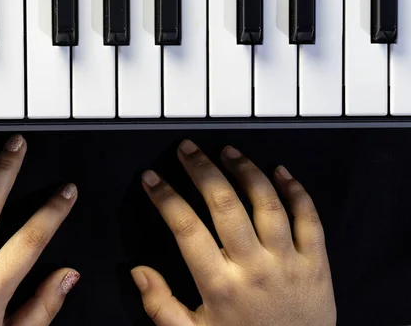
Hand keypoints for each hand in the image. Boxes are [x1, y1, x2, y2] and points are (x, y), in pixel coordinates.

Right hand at [132, 140, 335, 325]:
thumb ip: (160, 305)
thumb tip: (137, 270)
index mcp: (219, 286)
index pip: (186, 228)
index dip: (165, 198)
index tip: (151, 178)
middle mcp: (254, 268)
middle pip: (225, 205)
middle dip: (201, 170)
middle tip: (186, 149)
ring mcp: (289, 262)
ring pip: (266, 203)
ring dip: (245, 170)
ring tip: (227, 151)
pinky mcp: (317, 263)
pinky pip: (309, 218)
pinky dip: (296, 190)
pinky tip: (280, 171)